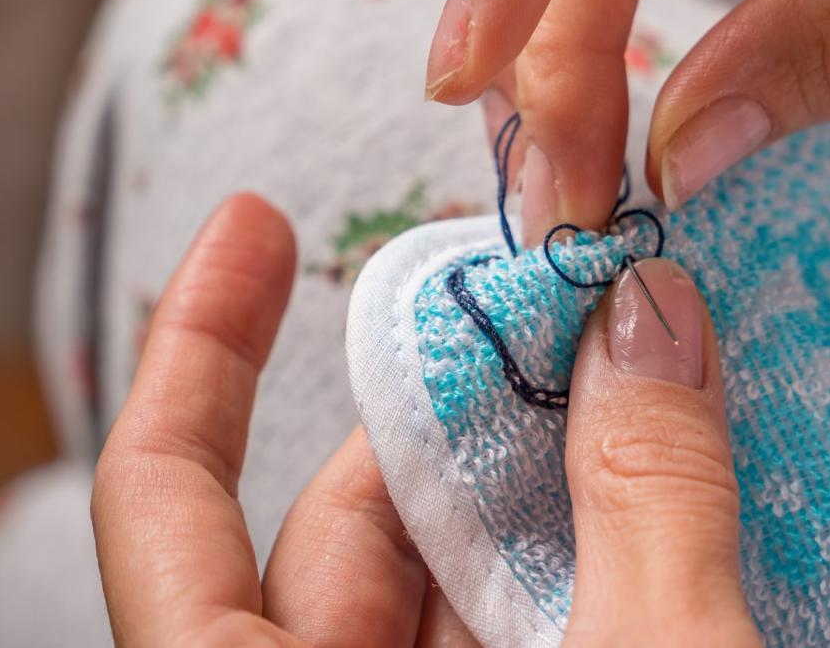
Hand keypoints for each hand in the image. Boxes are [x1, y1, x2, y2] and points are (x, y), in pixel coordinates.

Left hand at [93, 195, 760, 645]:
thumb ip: (649, 496)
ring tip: (642, 382)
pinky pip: (511, 624)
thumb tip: (651, 312)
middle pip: (345, 522)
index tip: (258, 222)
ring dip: (541, 478)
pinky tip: (665, 484)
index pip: (164, 500)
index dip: (199, 348)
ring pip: (442, 577)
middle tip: (567, 309)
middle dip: (456, 404)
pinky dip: (579, 548)